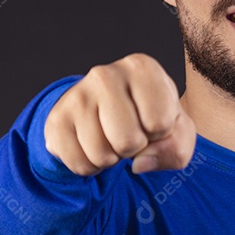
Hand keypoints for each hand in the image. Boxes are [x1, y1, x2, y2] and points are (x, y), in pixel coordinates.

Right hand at [43, 53, 195, 175]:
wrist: (110, 111)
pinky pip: (79, 164)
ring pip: (101, 155)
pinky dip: (91, 166)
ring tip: (111, 138)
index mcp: (142, 68)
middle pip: (128, 141)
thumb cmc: (151, 116)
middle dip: (134, 148)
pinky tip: (93, 145)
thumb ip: (176, 148)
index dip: (160, 133)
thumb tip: (139, 164)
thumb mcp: (177, 130)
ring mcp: (77, 96)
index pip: (160, 123)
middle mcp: (106, 74)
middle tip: (131, 133)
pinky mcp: (57, 119)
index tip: (152, 120)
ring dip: (112, 159)